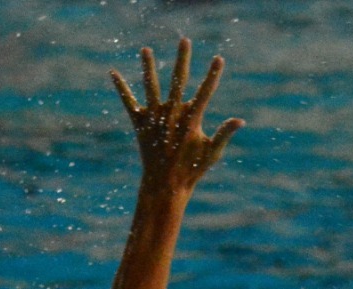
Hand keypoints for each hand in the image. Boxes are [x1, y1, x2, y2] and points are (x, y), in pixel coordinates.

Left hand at [110, 39, 243, 195]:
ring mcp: (155, 118)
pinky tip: (113, 73)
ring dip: (148, 67)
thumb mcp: (212, 153)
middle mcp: (172, 114)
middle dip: (182, 59)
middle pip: (177, 80)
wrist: (165, 184)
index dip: (213, 75)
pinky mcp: (140, 123)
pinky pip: (129, 102)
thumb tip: (240, 120)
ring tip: (145, 49)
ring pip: (151, 87)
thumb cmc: (192, 170)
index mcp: (191, 120)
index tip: (218, 59)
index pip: (205, 92)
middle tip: (184, 40)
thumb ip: (224, 134)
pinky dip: (121, 88)